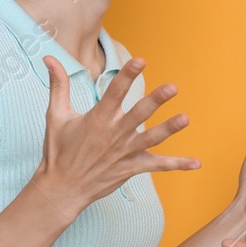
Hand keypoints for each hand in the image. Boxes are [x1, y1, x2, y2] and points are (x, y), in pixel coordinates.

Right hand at [36, 55, 198, 212]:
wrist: (62, 188)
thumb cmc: (58, 150)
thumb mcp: (56, 115)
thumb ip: (58, 85)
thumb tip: (49, 58)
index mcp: (98, 118)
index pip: (115, 92)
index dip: (127, 75)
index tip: (140, 61)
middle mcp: (114, 134)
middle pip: (138, 114)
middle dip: (155, 101)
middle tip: (172, 88)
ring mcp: (125, 152)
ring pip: (151, 139)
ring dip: (169, 129)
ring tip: (185, 119)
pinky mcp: (132, 168)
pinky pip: (158, 166)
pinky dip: (177, 165)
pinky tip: (196, 163)